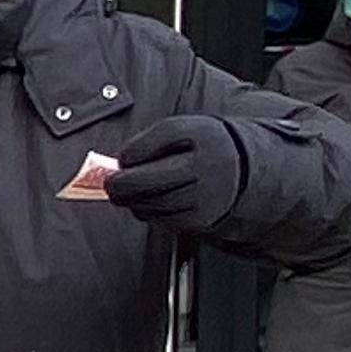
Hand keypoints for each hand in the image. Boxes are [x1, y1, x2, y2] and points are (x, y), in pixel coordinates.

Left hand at [102, 115, 250, 234]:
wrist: (240, 169)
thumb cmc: (198, 148)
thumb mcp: (179, 131)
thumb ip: (148, 142)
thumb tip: (119, 165)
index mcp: (202, 135)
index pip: (160, 138)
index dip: (133, 151)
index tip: (123, 159)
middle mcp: (206, 165)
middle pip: (147, 180)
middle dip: (120, 184)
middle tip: (111, 183)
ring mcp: (205, 195)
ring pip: (151, 203)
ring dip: (131, 200)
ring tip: (127, 192)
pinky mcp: (201, 218)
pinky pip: (161, 219)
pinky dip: (146, 212)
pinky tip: (146, 202)